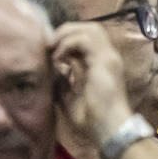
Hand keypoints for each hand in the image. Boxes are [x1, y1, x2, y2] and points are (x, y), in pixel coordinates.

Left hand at [50, 23, 132, 152]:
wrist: (108, 131)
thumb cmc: (92, 120)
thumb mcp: (69, 96)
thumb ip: (63, 79)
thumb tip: (52, 66)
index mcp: (101, 64)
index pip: (86, 38)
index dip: (66, 39)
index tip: (49, 50)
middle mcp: (107, 57)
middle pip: (89, 27)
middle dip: (66, 31)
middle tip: (49, 45)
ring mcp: (109, 57)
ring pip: (89, 28)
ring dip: (67, 34)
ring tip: (53, 49)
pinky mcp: (105, 61)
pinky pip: (85, 39)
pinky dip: (68, 44)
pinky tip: (58, 58)